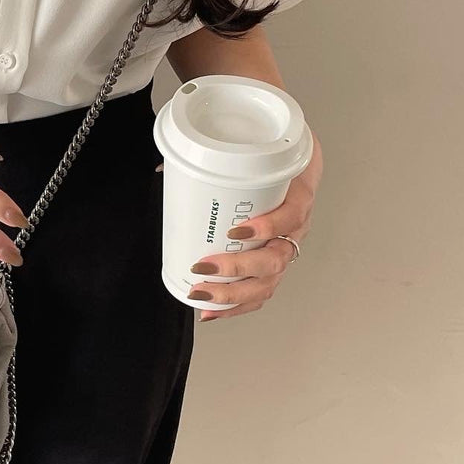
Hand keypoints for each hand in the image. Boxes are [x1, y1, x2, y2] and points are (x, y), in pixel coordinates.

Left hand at [167, 128, 323, 321]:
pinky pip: (260, 292)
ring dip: (232, 295)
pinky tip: (211, 312)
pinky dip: (234, 306)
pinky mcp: (274, 267)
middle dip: (237, 270)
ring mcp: (287, 250)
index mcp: (297, 198)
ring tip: (201, 295)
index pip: (291, 217)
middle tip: (203, 267)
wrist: (299, 164)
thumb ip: (217, 157)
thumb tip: (165, 168)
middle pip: (275, 259)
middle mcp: (296, 230)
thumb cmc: (276, 161)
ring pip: (267, 282)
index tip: (237, 230)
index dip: (267, 227)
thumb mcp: (258, 151)